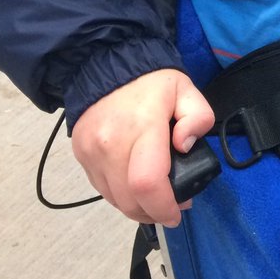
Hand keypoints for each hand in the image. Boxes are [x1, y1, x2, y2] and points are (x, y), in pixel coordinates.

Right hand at [71, 68, 213, 226]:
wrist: (107, 66)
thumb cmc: (152, 82)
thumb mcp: (187, 91)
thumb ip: (198, 118)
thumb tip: (185, 146)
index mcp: (141, 126)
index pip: (147, 181)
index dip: (163, 206)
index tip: (178, 212)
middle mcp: (110, 144)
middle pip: (128, 199)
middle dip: (152, 213)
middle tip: (172, 207)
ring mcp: (91, 152)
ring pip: (113, 198)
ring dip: (136, 208)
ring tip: (157, 200)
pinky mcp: (81, 156)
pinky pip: (101, 188)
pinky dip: (120, 196)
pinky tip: (136, 189)